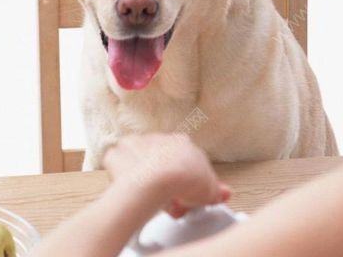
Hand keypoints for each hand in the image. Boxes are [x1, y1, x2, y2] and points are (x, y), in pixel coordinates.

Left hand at [102, 133, 229, 216]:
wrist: (157, 179)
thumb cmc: (184, 180)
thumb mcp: (210, 190)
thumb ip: (216, 190)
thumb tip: (223, 193)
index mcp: (183, 144)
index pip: (184, 164)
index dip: (185, 184)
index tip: (184, 198)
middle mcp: (160, 140)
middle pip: (161, 163)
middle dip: (166, 183)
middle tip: (169, 203)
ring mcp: (138, 144)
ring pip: (140, 163)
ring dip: (145, 179)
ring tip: (151, 201)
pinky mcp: (119, 152)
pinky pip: (119, 164)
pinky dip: (122, 175)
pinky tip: (129, 189)